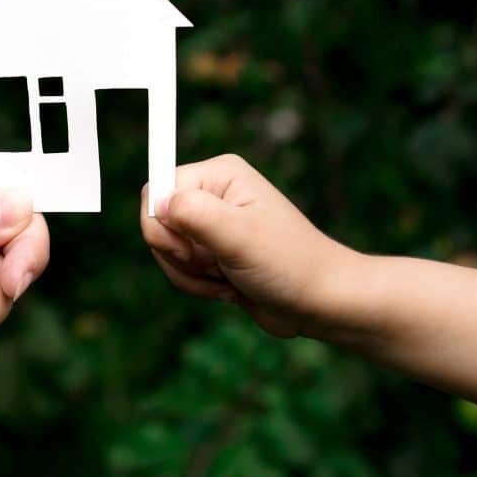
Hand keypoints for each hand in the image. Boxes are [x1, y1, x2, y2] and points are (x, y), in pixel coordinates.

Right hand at [140, 154, 354, 337]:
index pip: (155, 190)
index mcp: (219, 174)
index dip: (161, 225)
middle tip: (217, 264)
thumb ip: (193, 213)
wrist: (320, 302)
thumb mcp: (238, 235)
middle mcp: (212, 194)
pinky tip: (230, 288)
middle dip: (179, 257)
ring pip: (166, 251)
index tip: (191, 250)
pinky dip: (199, 286)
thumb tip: (156, 202)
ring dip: (191, 276)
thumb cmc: (288, 264)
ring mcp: (212, 224)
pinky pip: (180, 269)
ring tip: (229, 279)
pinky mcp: (213, 252)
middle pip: (157, 223)